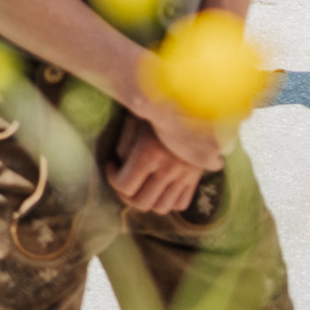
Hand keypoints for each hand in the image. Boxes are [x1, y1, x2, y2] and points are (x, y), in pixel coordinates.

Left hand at [103, 107, 223, 213]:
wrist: (197, 102)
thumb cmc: (160, 106)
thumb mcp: (137, 118)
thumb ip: (124, 145)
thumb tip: (119, 165)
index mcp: (149, 153)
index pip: (124, 186)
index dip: (112, 178)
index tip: (112, 165)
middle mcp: (167, 170)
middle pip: (140, 203)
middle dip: (126, 194)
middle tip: (124, 178)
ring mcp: (184, 176)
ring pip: (161, 208)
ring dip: (148, 200)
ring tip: (142, 184)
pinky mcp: (196, 177)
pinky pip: (180, 204)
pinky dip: (168, 201)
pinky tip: (161, 185)